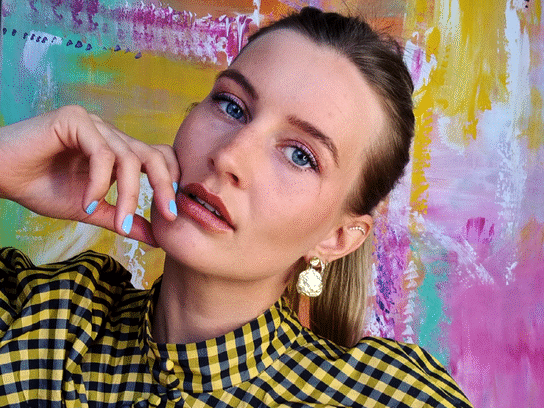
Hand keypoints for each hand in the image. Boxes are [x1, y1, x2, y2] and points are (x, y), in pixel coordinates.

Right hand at [0, 105, 179, 245]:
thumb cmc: (40, 188)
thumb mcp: (91, 210)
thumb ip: (122, 219)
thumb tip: (157, 238)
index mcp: (117, 150)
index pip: (158, 157)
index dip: (170, 180)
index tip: (171, 213)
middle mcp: (109, 134)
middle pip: (152, 154)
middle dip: (164, 186)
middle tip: (168, 215)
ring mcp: (94, 124)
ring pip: (128, 157)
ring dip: (127, 194)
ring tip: (119, 222)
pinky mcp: (75, 119)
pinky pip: (101, 153)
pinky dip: (99, 182)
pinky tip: (88, 202)